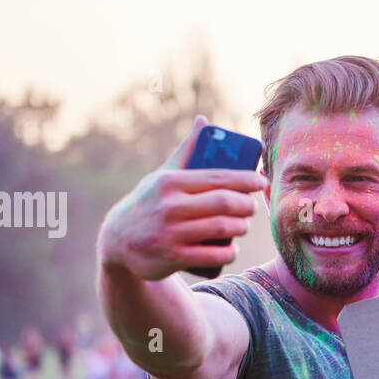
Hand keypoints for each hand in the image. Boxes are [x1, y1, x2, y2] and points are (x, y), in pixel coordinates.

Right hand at [96, 115, 267, 280]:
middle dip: (246, 205)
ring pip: (223, 228)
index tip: (260, 181)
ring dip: (241, 227)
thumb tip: (203, 121)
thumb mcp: (162, 175)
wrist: (117, 240)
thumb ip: (186, 151)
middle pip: (225, 203)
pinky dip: (230, 253)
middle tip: (251, 207)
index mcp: (170, 182)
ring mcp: (171, 233)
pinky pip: (214, 256)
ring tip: (242, 225)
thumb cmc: (149, 202)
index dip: (246, 179)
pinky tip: (232, 248)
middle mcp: (170, 206)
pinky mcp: (173, 257)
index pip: (218, 177)